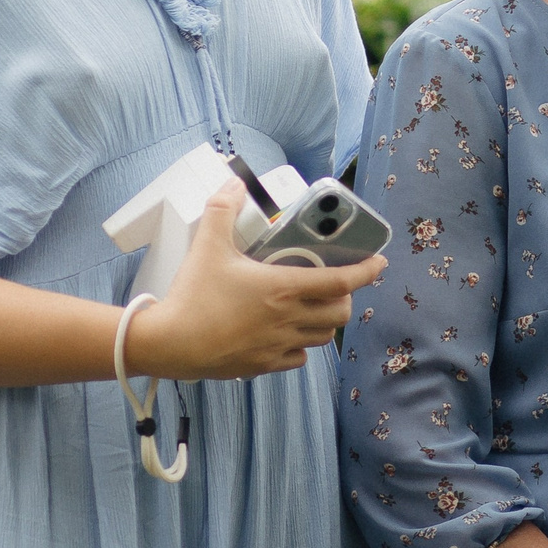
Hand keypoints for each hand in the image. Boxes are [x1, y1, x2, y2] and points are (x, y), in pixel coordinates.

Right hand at [126, 180, 386, 380]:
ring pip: (322, 337)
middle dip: (345, 298)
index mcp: (284, 288)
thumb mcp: (208, 246)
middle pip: (340, 312)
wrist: (167, 343)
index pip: (343, 281)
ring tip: (312, 307)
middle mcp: (289, 319)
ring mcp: (279, 345)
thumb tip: (233, 182)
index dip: (367, 271)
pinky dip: (301, 346)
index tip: (379, 263)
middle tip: (334, 285)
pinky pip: (298, 359)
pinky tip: (287, 334)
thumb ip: (223, 209)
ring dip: (324, 321)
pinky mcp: (263, 365)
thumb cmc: (191, 296)